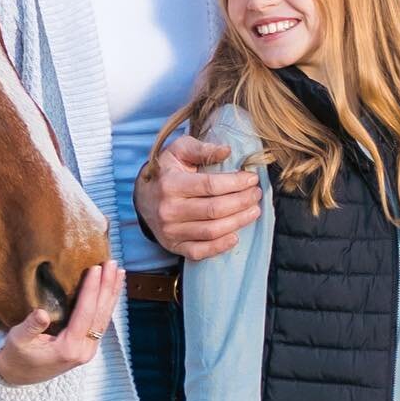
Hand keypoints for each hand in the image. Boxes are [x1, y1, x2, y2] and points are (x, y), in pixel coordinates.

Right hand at [0, 263, 123, 385]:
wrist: (19, 376)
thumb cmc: (16, 356)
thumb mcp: (17, 340)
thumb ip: (30, 327)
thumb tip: (41, 313)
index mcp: (68, 348)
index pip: (85, 314)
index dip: (91, 290)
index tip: (96, 268)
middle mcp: (84, 350)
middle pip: (100, 314)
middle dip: (108, 287)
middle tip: (113, 263)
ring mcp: (88, 350)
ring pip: (105, 318)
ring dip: (112, 293)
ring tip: (119, 271)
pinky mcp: (88, 346)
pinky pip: (101, 322)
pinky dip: (107, 303)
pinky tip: (111, 289)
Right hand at [134, 134, 261, 261]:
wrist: (143, 197)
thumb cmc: (167, 171)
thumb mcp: (178, 151)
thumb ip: (201, 148)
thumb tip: (226, 150)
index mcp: (170, 184)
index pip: (210, 185)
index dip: (236, 183)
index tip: (251, 178)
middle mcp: (168, 210)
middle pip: (214, 210)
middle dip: (242, 202)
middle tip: (256, 194)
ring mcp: (170, 231)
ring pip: (211, 231)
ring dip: (238, 222)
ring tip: (253, 211)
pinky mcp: (173, 246)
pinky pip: (199, 252)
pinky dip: (220, 247)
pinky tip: (236, 236)